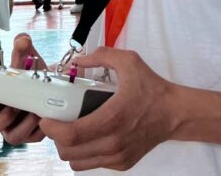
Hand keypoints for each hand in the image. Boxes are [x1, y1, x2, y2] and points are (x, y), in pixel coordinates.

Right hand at [0, 32, 48, 143]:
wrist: (52, 81)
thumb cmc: (30, 72)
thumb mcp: (26, 58)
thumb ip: (22, 46)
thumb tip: (23, 40)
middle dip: (0, 120)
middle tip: (14, 107)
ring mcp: (13, 127)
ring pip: (11, 138)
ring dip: (24, 125)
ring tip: (35, 110)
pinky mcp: (30, 134)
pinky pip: (32, 138)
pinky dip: (39, 128)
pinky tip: (45, 115)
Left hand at [40, 47, 177, 171]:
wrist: (175, 113)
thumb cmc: (152, 88)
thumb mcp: (129, 62)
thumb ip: (102, 56)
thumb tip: (77, 62)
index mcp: (113, 118)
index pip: (71, 134)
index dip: (51, 128)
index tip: (46, 117)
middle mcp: (114, 142)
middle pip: (68, 151)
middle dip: (56, 137)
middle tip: (57, 121)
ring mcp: (118, 156)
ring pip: (76, 162)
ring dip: (68, 147)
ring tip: (70, 130)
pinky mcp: (122, 164)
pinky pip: (91, 164)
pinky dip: (83, 153)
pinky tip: (88, 136)